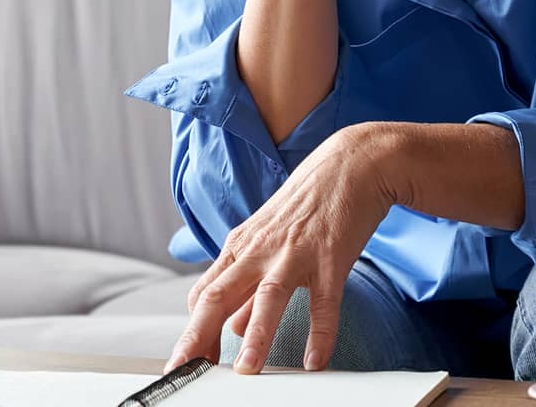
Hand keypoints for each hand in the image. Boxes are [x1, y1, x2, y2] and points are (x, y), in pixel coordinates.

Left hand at [165, 123, 403, 373]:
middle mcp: (260, 250)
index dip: (192, 330)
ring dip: (255, 336)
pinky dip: (320, 333)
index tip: (186, 362)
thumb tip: (231, 326)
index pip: (204, 294)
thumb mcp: (267, 241)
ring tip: (247, 371)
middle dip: (199, 336)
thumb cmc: (306, 204)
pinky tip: (315, 361)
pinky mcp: (330, 257)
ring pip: (267, 297)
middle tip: (185, 369)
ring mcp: (294, 253)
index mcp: (240, 247)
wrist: (350, 164)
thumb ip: (247, 285)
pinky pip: (324, 302)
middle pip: (219, 296)